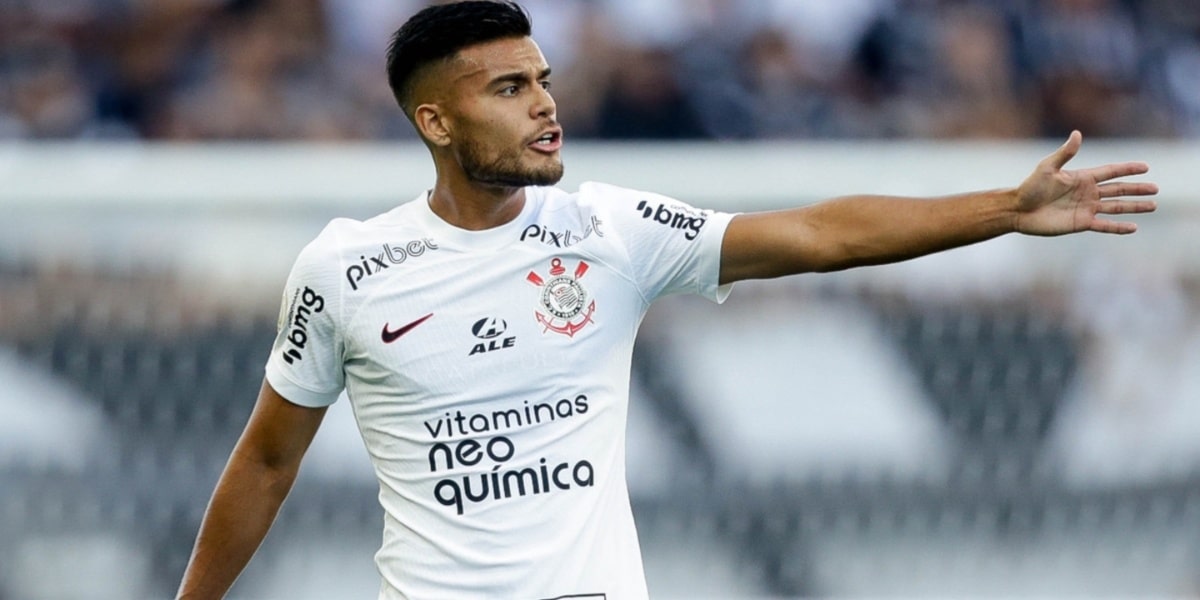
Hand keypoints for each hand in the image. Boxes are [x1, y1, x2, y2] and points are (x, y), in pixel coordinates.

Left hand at [1014, 130, 1157, 235]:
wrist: (1018, 210)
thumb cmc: (1030, 187)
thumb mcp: (1047, 168)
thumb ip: (1064, 153)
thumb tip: (1078, 134)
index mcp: (1082, 178)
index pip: (1110, 172)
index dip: (1127, 169)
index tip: (1145, 167)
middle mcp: (1088, 193)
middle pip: (1118, 189)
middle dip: (1137, 189)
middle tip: (1156, 188)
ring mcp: (1086, 208)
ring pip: (1116, 207)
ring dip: (1134, 206)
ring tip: (1153, 205)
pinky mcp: (1081, 223)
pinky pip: (1104, 225)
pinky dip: (1118, 227)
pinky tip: (1133, 227)